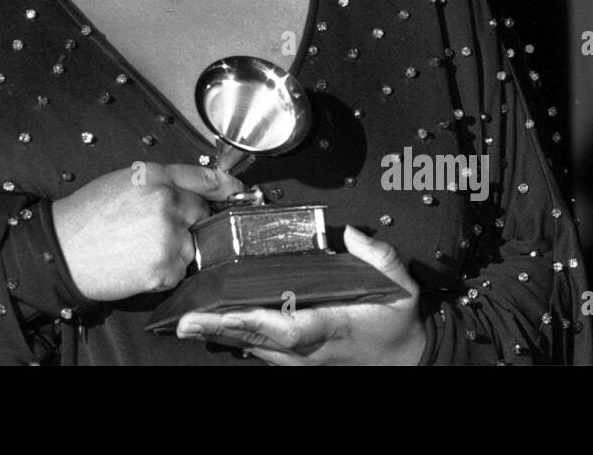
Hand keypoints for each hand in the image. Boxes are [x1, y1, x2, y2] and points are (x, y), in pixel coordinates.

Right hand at [51, 162, 243, 301]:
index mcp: (156, 176)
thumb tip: (195, 191)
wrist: (60, 250)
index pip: (207, 178)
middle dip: (188, 223)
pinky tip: (138, 264)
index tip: (242, 193)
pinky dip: (165, 271)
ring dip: (176, 250)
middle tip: (154, 230)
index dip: (229, 187)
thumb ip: (162, 182)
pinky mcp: (165, 268)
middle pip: (203, 214)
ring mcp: (168, 236)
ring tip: (139, 248)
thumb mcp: (124, 181)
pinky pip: (180, 270)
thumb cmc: (87, 216)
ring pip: (193, 246)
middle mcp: (167, 202)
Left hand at [175, 225, 426, 364]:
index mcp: (332, 327)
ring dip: (221, 334)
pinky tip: (209, 326)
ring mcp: (301, 358)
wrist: (406, 359)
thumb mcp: (401, 287)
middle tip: (186, 320)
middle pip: (258, 340)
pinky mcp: (296, 358)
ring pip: (254, 347)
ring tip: (187, 322)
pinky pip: (259, 348)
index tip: (226, 314)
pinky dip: (235, 337)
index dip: (255, 321)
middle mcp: (310, 348)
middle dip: (221, 329)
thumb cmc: (397, 323)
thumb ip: (380, 257)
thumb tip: (351, 234)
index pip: (288, 328)